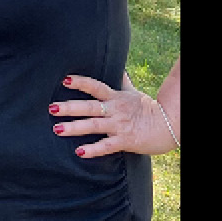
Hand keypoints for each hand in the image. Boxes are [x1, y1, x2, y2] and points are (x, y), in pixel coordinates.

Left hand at [49, 74, 177, 158]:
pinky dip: (93, 149)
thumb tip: (118, 68)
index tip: (65, 80)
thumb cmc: (149, 108)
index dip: (80, 82)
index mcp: (115, 97)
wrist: (170, 125)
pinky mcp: (125, 141)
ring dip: (75, 127)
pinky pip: (106, 146)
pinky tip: (79, 152)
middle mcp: (115, 110)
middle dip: (70, 107)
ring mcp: (119, 126)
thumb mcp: (133, 93)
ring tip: (57, 129)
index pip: (95, 86)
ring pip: (94, 125)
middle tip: (51, 108)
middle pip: (89, 106)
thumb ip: (122, 82)